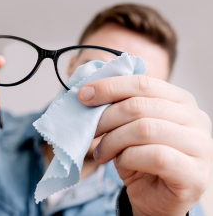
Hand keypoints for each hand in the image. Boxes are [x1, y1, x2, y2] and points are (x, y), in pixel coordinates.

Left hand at [78, 75, 212, 215]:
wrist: (156, 198)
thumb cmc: (141, 158)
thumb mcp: (128, 127)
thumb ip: (119, 107)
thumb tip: (88, 93)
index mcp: (180, 100)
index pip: (142, 83)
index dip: (109, 87)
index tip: (83, 95)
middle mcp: (195, 118)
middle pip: (139, 106)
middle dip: (106, 118)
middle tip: (90, 131)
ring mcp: (199, 146)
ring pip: (144, 129)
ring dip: (113, 141)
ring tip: (102, 153)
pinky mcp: (194, 173)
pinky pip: (155, 156)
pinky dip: (129, 158)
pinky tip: (120, 163)